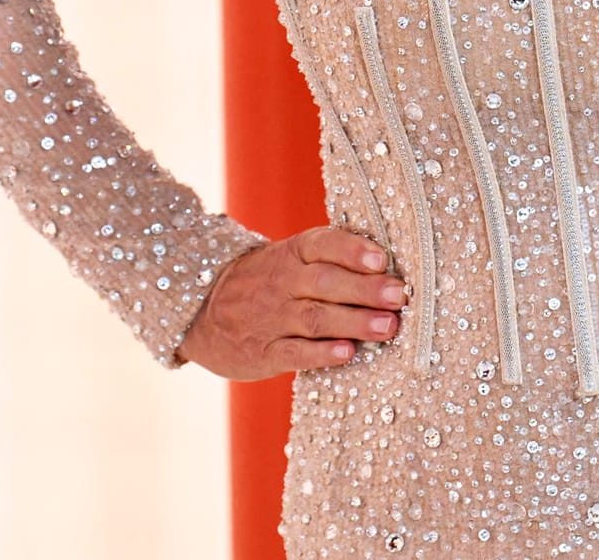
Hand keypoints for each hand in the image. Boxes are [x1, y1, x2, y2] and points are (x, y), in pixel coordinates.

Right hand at [173, 226, 407, 378]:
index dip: (352, 250)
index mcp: (292, 253)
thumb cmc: (266, 283)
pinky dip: (322, 353)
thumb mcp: (288, 260)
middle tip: (398, 296)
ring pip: (315, 318)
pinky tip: (347, 353)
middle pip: (325, 282)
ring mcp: (270, 317)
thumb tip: (390, 271)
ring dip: (354, 322)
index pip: (322, 244)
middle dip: (365, 289)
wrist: (200, 310)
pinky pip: (294, 352)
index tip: (382, 259)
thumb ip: (330, 262)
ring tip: (388, 326)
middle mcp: (281, 282)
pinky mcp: (262, 352)